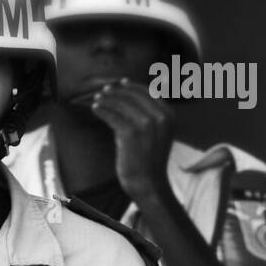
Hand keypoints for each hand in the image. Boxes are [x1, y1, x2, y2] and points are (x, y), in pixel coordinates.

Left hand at [88, 78, 175, 203]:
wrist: (148, 183)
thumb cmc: (149, 160)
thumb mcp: (156, 134)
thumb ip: (148, 116)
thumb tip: (128, 98)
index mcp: (169, 115)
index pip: (149, 92)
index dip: (132, 86)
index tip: (120, 83)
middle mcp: (160, 117)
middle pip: (133, 95)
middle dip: (117, 91)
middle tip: (104, 90)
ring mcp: (146, 124)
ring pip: (121, 104)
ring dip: (107, 99)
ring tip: (97, 99)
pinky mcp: (130, 133)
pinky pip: (112, 115)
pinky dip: (102, 110)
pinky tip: (95, 108)